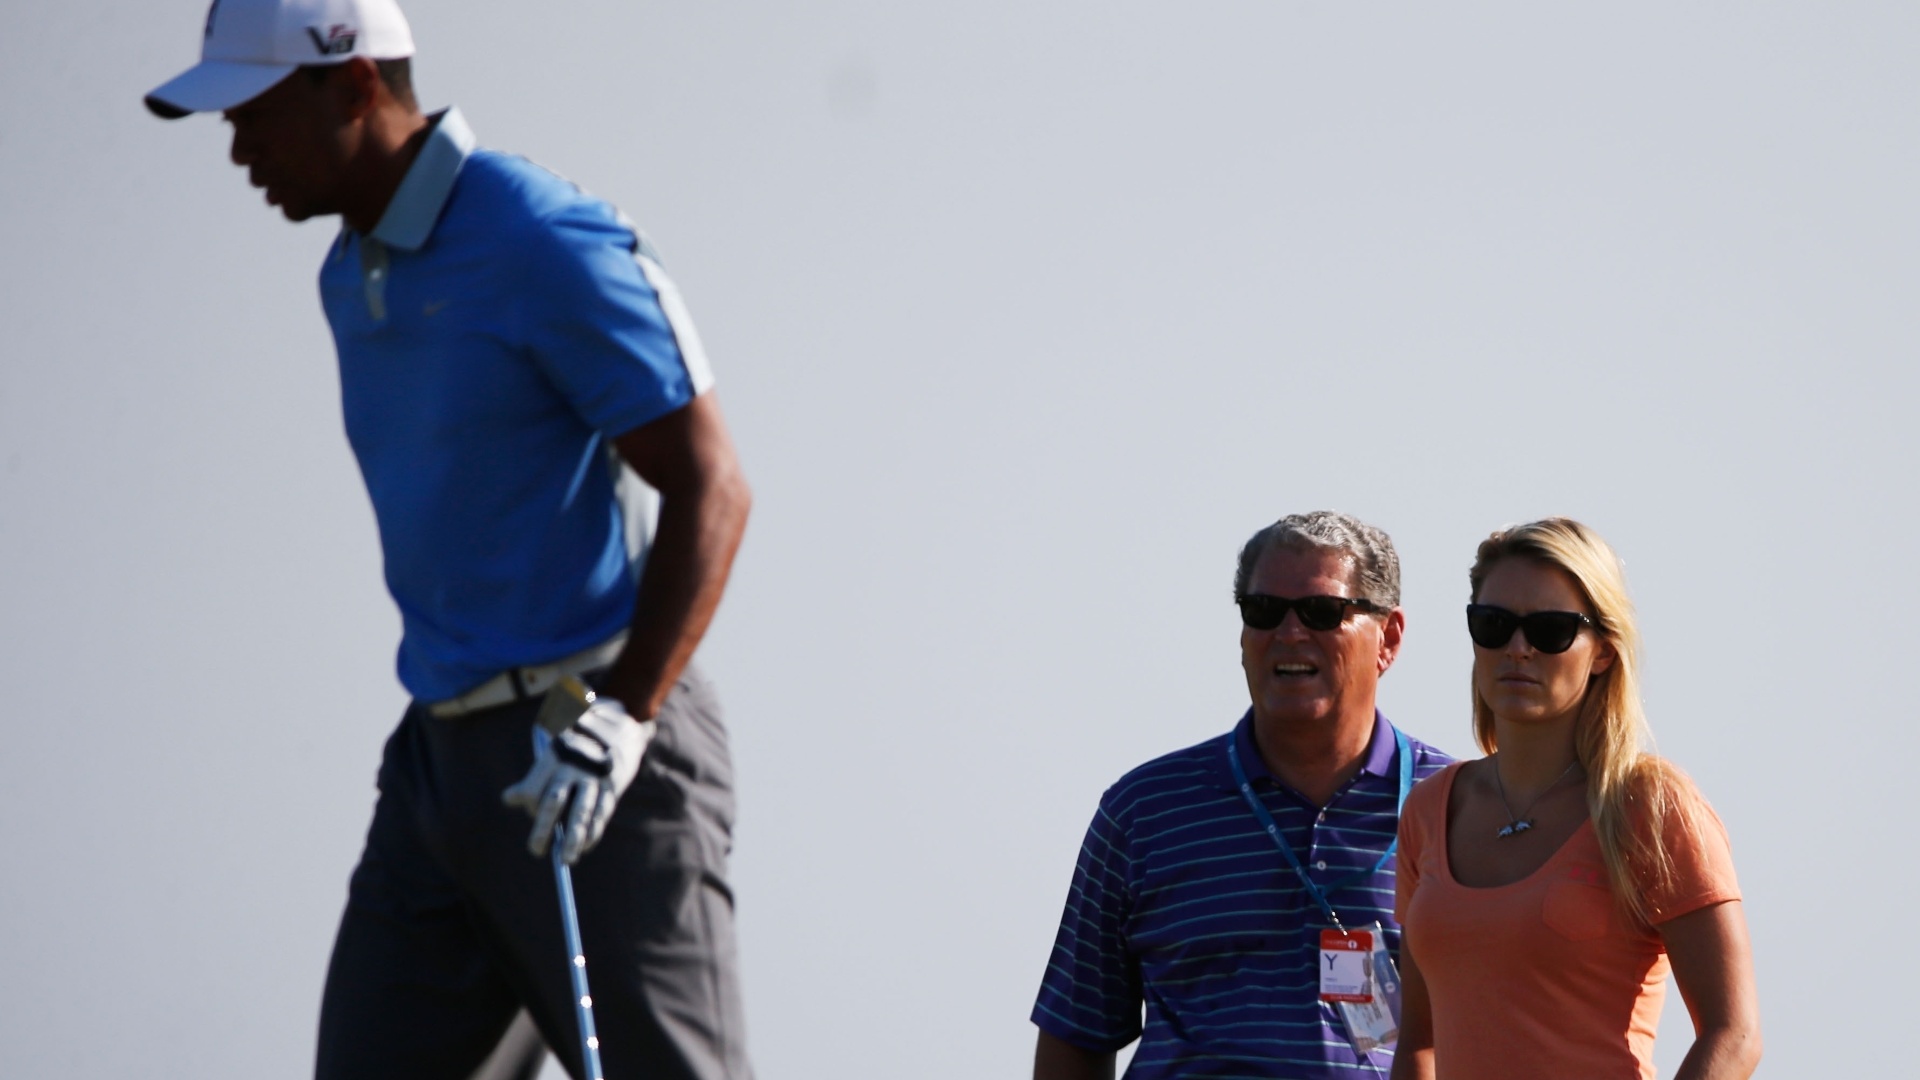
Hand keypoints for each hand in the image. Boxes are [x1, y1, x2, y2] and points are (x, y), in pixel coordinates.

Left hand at [501, 693, 654, 864]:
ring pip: (581, 812)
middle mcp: (574, 765)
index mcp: (555, 752)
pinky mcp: (613, 785)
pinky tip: (586, 846)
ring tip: (566, 860)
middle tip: (536, 851)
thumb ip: (535, 774)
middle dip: (544, 829)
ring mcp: (595, 776)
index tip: (527, 810)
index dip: (529, 801)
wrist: (623, 723)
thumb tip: (509, 799)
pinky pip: (602, 812)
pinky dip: (594, 831)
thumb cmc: (579, 739)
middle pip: (554, 801)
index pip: (535, 785)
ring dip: (573, 839)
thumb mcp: (556, 746)